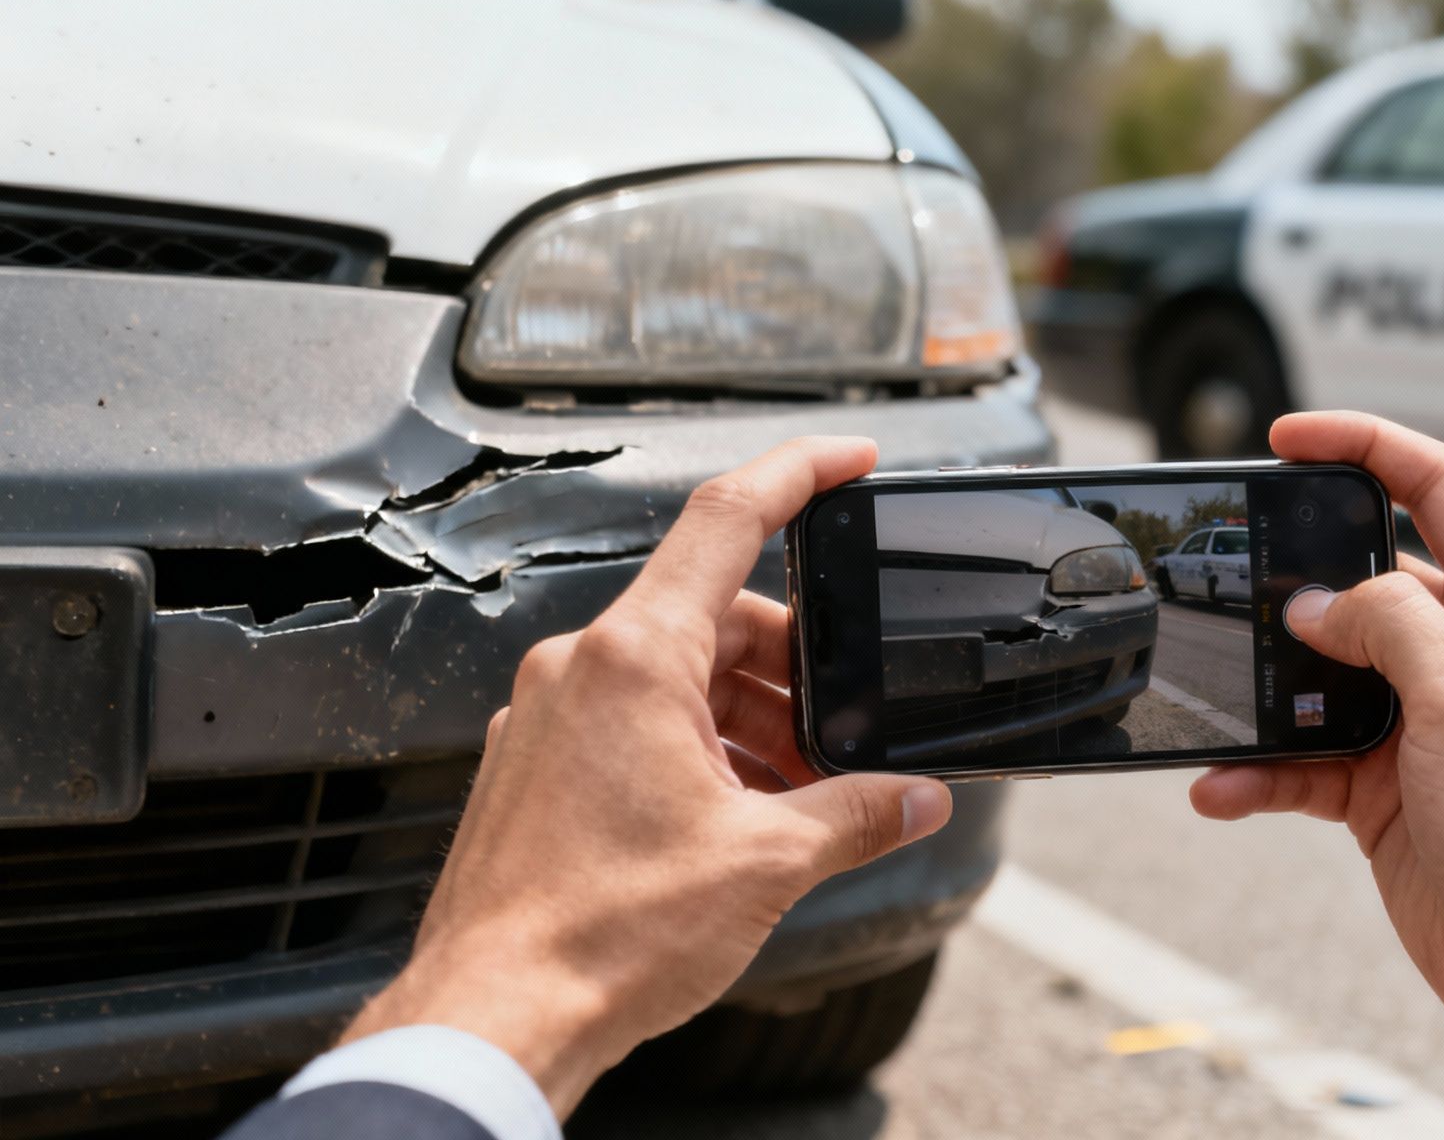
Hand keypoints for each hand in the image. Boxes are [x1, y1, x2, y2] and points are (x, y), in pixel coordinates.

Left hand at [340, 437, 952, 1116]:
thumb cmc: (598, 937)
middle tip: (849, 736)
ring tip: (798, 798)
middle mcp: (578, 670)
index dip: (800, 472)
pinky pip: (634, 726)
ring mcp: (549, 719)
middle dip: (796, 669)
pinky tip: (738, 819)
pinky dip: (699, 751)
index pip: (727, 519)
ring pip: (676, 679)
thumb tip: (914, 800)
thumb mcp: (765, 864)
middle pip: (717, 619)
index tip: (850, 459)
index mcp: (632, 658)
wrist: (494, 1019)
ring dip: (750, 721)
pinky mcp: (536, 770)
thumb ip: (857, 814)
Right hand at [1190, 412, 1443, 1139]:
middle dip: (1297, 577)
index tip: (1291, 435)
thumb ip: (1390, 625)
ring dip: (1266, 688)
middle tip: (1233, 573)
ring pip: (1323, 671)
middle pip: (1368, 576)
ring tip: (1220, 695)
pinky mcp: (1386, 788)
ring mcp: (1423, 723)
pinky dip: (1260, 769)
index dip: (1368, 445)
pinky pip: (1304, 758)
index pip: (1441, 489)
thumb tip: (1316, 604)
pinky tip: (1224, 785)